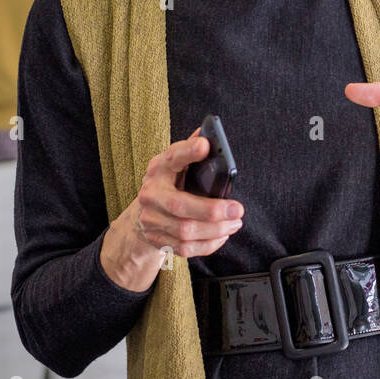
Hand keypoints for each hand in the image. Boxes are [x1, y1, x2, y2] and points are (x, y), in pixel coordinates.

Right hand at [99, 127, 243, 291]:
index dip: (187, 152)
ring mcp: (152, 221)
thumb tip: (208, 130)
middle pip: (180, 206)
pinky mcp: (158, 241)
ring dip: (216, 229)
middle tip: (237, 209)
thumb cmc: (168, 185)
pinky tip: (222, 235)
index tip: (205, 145)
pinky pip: (186, 248)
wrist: (142, 217)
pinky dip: (209, 244)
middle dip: (212, 210)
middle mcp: (151, 195)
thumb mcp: (175, 165)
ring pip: (185, 231)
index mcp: (158, 169)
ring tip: (235, 222)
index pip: (172, 158)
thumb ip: (190, 150)